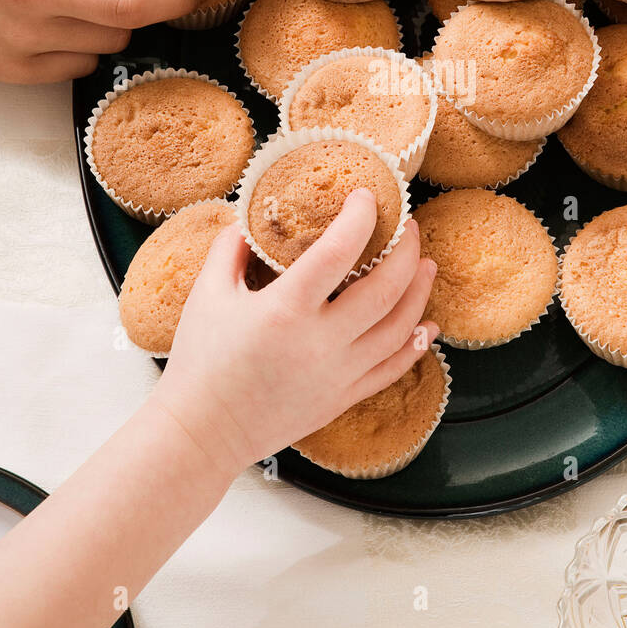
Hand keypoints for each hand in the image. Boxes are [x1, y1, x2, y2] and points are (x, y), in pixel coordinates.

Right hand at [152, 190, 438, 478]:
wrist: (203, 431)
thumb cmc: (200, 361)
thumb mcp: (206, 294)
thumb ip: (230, 248)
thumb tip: (249, 218)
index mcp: (285, 309)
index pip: (337, 251)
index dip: (360, 218)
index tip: (368, 196)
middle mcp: (320, 342)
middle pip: (385, 289)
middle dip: (406, 250)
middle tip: (409, 226)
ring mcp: (337, 374)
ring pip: (399, 329)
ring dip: (420, 293)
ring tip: (427, 265)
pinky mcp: (343, 398)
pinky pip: (391, 369)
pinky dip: (415, 346)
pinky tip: (427, 327)